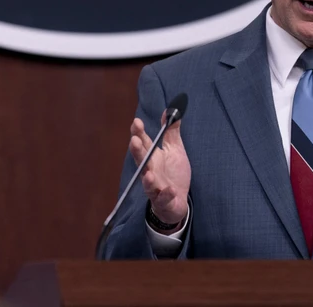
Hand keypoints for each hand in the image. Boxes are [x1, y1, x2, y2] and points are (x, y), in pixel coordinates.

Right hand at [129, 111, 190, 227]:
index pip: (143, 143)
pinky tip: (170, 190)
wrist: (177, 200)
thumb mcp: (175, 149)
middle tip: (135, 141)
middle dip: (137, 152)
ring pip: (148, 182)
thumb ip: (171, 132)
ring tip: (149, 173)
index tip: (136, 122)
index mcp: (152, 157)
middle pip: (141, 161)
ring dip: (147, 178)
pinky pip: (163, 198)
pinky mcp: (163, 200)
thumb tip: (170, 111)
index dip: (138, 133)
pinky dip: (165, 194)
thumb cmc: (173, 172)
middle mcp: (150, 171)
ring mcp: (155, 187)